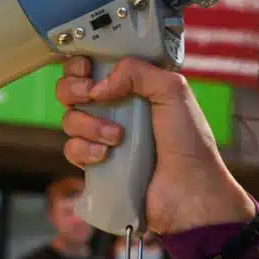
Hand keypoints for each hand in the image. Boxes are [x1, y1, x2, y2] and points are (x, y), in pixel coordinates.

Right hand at [56, 58, 254, 234]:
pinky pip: (72, 149)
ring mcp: (102, 136)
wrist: (189, 194)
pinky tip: (105, 156)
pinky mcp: (96, 163)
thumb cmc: (189, 141)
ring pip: (69, 119)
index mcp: (132, 85)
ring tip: (116, 137)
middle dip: (74, 89)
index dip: (81, 64)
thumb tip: (97, 86)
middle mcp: (114, 107)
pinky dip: (84, 150)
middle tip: (92, 96)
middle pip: (70, 88)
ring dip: (88, 124)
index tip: (87, 69)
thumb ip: (136, 72)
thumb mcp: (173, 91)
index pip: (92, 64)